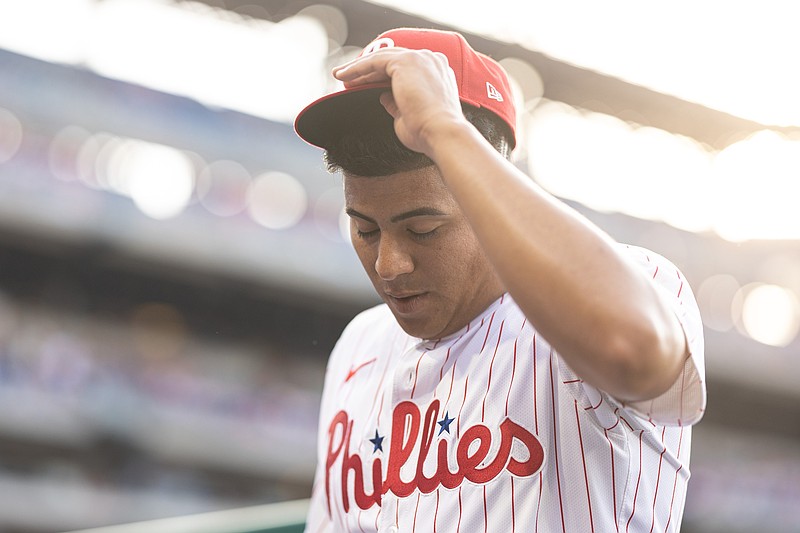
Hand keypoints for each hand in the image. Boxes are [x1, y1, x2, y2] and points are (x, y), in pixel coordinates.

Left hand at [333, 48, 470, 156]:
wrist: (441, 133)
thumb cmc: (428, 133)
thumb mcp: (409, 116)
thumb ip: (396, 104)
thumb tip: (382, 96)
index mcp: (437, 73)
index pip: (404, 69)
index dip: (381, 76)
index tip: (364, 85)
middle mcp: (431, 60)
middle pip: (392, 59)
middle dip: (367, 69)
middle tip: (347, 79)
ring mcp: (420, 58)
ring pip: (381, 57)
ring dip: (358, 67)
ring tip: (339, 76)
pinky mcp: (406, 61)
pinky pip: (374, 60)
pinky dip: (357, 67)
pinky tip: (342, 75)